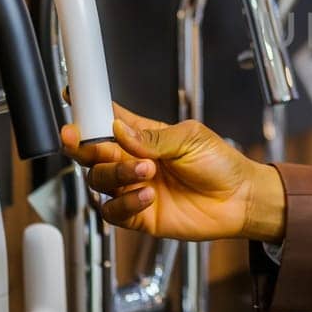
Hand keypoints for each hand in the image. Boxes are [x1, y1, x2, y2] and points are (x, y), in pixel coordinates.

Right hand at [59, 102, 286, 241]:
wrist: (240, 199)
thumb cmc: (220, 164)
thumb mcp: (191, 139)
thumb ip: (153, 137)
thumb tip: (119, 128)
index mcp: (143, 136)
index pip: (107, 120)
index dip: (88, 111)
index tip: (72, 96)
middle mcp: (133, 161)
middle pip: (92, 152)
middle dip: (87, 146)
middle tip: (96, 145)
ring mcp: (133, 188)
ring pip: (99, 180)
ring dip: (116, 174)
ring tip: (146, 171)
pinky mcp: (139, 215)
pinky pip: (113, 211)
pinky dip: (125, 203)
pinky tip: (147, 195)